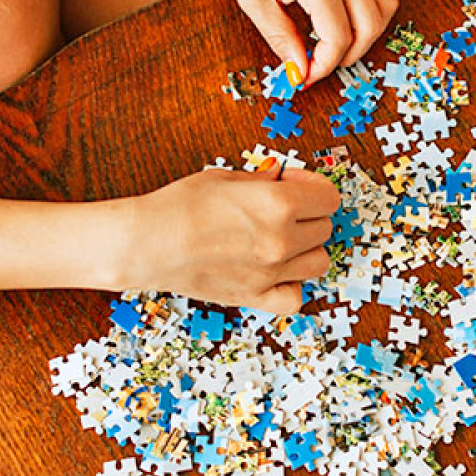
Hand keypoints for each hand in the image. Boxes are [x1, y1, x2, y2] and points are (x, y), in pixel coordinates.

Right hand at [123, 167, 339, 312]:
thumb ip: (262, 180)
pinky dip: (291, 286)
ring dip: (305, 250)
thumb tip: (281, 178)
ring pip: (318, 263)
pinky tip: (276, 274)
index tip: (297, 184)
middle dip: (308, 216)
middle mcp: (281, 240)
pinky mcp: (255, 297)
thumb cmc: (178, 206)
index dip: (315, 187)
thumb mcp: (224, 177)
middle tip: (283, 211)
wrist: (147, 243)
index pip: (328, 198)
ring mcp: (271, 273)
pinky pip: (295, 298)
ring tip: (281, 241)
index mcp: (278, 204)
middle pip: (323, 229)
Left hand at [208, 0, 405, 86]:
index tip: (307, 74)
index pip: (338, 38)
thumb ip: (281, 38)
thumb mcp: (253, 0)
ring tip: (342, 39)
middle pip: (369, 25)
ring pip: (387, 3)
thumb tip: (299, 69)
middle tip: (322, 62)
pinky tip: (367, 2)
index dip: (324, 65)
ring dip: (370, 30)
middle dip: (348, 54)